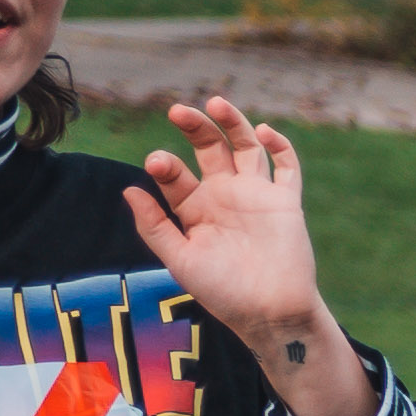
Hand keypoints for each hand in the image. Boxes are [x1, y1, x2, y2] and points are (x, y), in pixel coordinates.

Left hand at [124, 98, 375, 415]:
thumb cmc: (223, 292)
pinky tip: (266, 132)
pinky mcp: (286, 202)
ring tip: (216, 102)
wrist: (270, 313)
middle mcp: (225, 196)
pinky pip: (287, 167)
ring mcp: (256, 196)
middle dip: (195, 128)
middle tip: (178, 111)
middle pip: (209, 148)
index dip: (165, 164)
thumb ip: (155, 226)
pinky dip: (280, 146)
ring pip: (246, 147)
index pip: (176, 174)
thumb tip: (129, 188)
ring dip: (233, 123)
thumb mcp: (179, 260)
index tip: (157, 163)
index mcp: (196, 209)